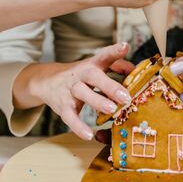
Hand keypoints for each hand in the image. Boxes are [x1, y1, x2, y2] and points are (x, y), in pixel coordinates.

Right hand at [13, 42, 131, 139]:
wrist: (47, 81)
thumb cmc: (80, 75)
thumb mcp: (96, 67)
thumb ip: (116, 66)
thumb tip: (135, 70)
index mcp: (92, 64)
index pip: (104, 56)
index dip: (114, 51)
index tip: (125, 46)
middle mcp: (81, 74)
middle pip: (94, 76)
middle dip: (110, 86)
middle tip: (126, 96)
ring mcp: (70, 90)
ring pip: (83, 94)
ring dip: (97, 101)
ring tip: (112, 110)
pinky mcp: (62, 106)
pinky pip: (70, 117)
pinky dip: (78, 126)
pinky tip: (89, 135)